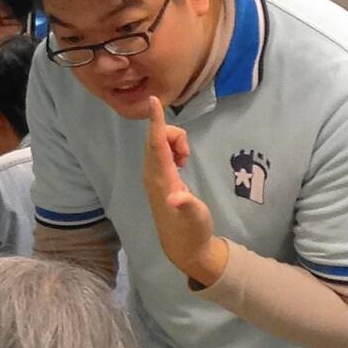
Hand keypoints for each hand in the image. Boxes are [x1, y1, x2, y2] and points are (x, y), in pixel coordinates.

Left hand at [142, 97, 226, 285]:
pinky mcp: (157, 178)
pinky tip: (181, 163)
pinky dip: (171, 149)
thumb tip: (176, 197)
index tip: (153, 101)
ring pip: (158, 143)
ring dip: (173, 143)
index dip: (156, 122)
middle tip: (186, 156)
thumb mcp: (195, 218)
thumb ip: (187, 205)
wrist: (184, 247)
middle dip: (173, 135)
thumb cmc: (192, 231)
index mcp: (161, 179)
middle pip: (156, 138)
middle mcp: (152, 174)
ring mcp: (152, 176)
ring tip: (185, 161)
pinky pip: (160, 151)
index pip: (156, 144)